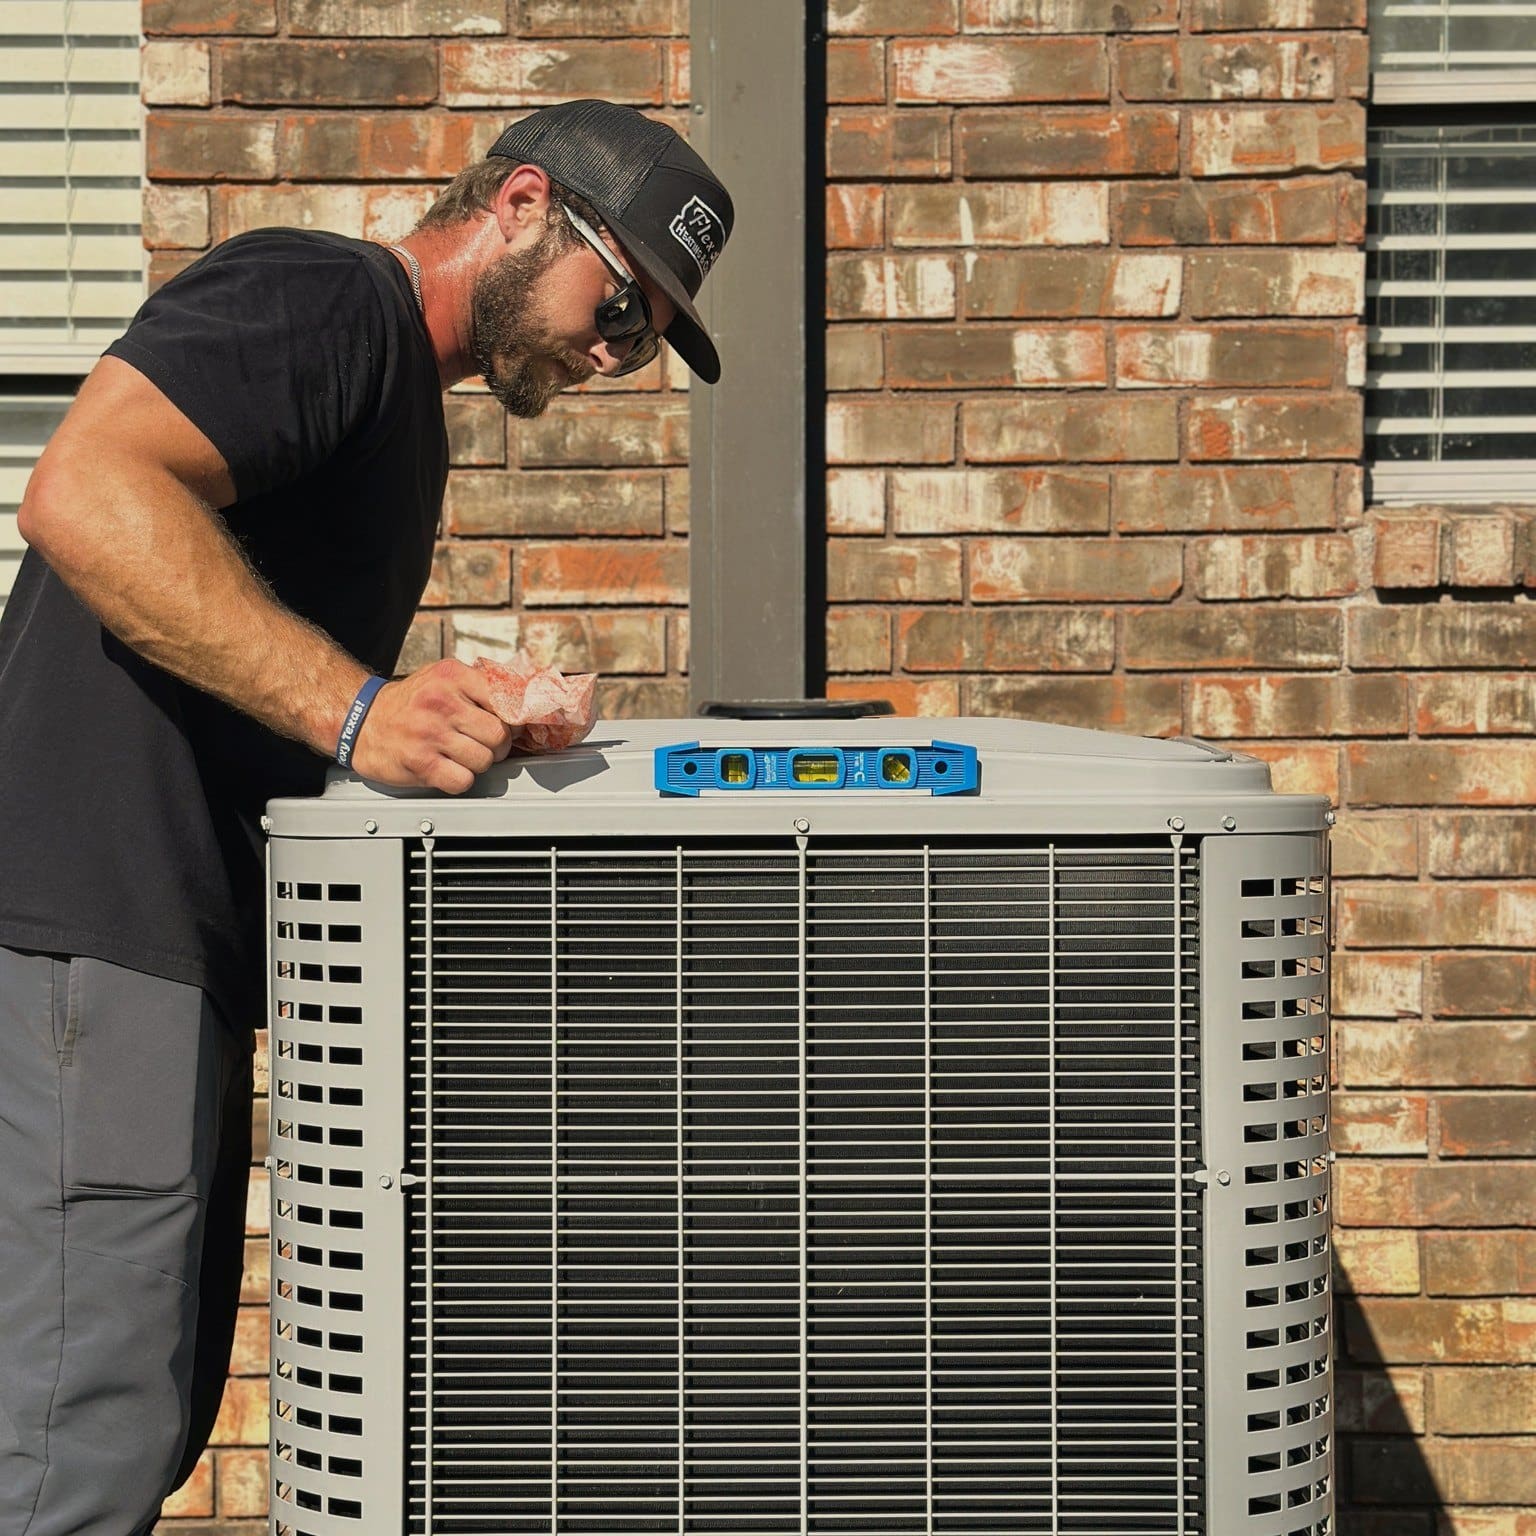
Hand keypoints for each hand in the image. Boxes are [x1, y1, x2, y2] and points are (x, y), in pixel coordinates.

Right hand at [348, 659, 513, 793]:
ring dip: (478, 763)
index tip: (512, 725)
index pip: (507, 699)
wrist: (362, 721)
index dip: (515, 718)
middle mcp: (441, 702)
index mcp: (452, 676)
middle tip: (482, 743)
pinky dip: (460, 779)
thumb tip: (525, 700)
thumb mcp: (444, 677)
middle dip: (497, 745)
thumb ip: (483, 684)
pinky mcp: (421, 763)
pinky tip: (448, 768)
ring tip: (460, 754)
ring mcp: (430, 734)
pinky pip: (463, 780)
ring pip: (484, 760)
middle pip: (500, 734)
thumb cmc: (410, 702)